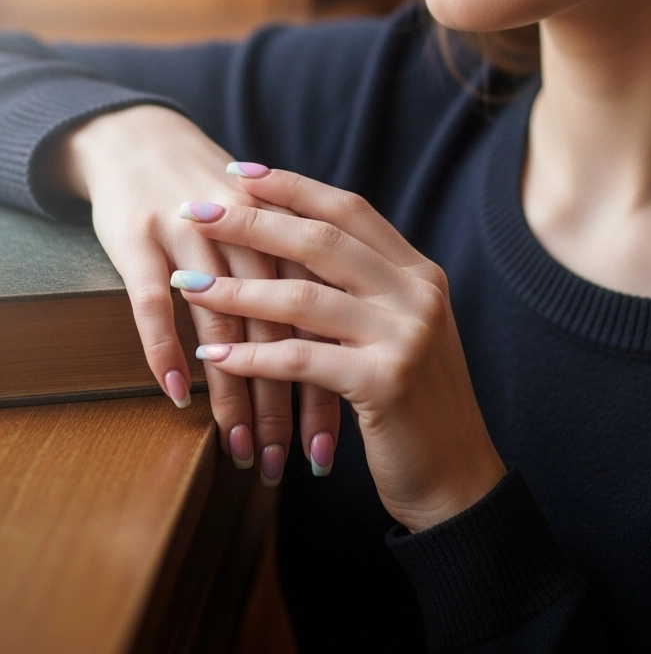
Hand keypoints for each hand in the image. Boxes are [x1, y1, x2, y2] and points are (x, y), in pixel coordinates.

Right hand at [46, 107, 337, 476]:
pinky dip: (165, 351)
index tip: (357, 434)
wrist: (140, 138)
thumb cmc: (211, 193)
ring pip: (223, 325)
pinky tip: (180, 398)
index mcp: (289, 227)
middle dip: (291, 402)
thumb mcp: (270, 225)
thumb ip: (308, 270)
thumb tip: (350, 338)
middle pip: (282, 327)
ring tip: (243, 452)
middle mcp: (247, 231)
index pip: (328, 314)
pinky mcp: (139, 239)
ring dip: (234, 395)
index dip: (341, 375)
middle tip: (295, 463)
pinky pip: (152, 305)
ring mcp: (190, 234)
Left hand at [175, 170, 506, 530]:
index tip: (240, 173)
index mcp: (419, 273)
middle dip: (253, 221)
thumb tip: (303, 246)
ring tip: (187, 285)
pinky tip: (215, 356)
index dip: (294, 188)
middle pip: (321, 240)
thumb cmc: (415, 407)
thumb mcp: (404, 332)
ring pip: (305, 297)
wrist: (460, 479)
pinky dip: (253, 356)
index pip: (349, 210)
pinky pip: (302, 359)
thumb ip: (370, 289)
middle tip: (197, 210)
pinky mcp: (387, 380)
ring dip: (237, 290)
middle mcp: (417, 293)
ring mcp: (405, 334)